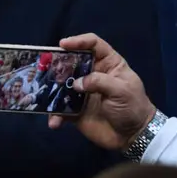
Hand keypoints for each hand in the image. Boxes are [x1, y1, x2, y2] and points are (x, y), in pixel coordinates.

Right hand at [48, 33, 156, 150]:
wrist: (133, 136)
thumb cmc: (133, 107)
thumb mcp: (122, 90)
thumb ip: (100, 81)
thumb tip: (76, 83)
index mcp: (108, 63)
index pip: (93, 44)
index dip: (79, 41)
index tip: (63, 44)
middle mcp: (92, 74)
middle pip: (72, 62)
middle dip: (58, 63)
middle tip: (45, 67)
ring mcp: (82, 92)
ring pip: (62, 85)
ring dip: (51, 89)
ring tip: (43, 94)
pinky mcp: (75, 110)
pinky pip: (60, 109)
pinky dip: (55, 115)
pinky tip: (54, 122)